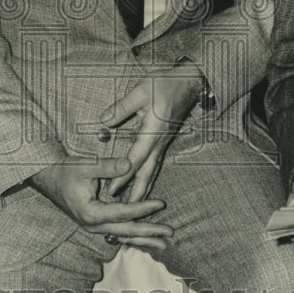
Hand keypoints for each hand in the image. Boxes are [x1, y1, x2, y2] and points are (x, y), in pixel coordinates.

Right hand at [29, 157, 172, 250]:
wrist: (47, 178)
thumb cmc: (65, 171)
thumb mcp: (85, 166)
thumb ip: (107, 167)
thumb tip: (129, 164)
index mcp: (92, 213)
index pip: (124, 212)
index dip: (144, 208)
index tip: (161, 204)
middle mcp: (93, 225)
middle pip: (127, 231)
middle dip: (150, 232)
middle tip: (170, 233)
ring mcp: (94, 227)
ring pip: (123, 235)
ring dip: (144, 239)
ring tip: (164, 244)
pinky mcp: (96, 224)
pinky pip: (118, 232)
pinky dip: (133, 235)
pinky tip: (146, 238)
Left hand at [99, 65, 202, 202]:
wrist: (190, 81)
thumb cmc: (165, 83)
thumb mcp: (141, 90)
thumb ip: (122, 107)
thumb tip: (103, 121)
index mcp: (153, 131)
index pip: (135, 158)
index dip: (123, 175)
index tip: (112, 190)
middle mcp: (159, 141)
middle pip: (147, 172)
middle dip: (136, 192)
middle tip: (126, 212)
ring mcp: (163, 141)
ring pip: (152, 170)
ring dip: (143, 187)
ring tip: (134, 206)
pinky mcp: (163, 139)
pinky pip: (154, 163)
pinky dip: (148, 176)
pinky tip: (143, 182)